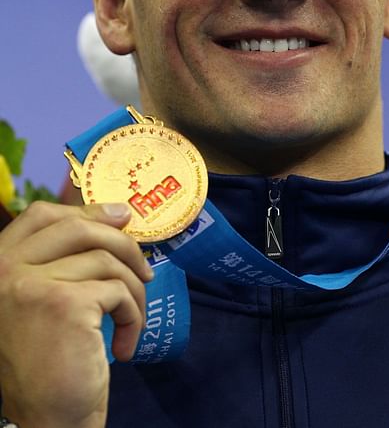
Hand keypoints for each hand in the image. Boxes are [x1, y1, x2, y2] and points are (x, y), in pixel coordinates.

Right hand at [0, 201, 152, 427]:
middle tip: (146, 273)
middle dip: (124, 244)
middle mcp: (5, 270)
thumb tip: (120, 212)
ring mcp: (32, 284)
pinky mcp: (65, 303)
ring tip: (131, 322)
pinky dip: (132, 316)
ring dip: (133, 291)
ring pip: (107, 260)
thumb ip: (65, 259)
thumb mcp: (47, 300)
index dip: (85, 210)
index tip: (121, 217)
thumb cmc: (51, 362)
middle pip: (79, 228)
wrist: (46, 423)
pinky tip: (122, 346)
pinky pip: (118, 290)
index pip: (40, 214)